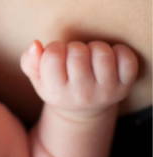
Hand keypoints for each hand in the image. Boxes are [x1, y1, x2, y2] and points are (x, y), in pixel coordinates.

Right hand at [20, 40, 138, 114]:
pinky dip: (119, 51)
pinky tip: (109, 58)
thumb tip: (35, 44)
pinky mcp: (124, 87)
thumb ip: (29, 61)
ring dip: (95, 47)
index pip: (53, 56)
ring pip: (102, 53)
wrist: (83, 111)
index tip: (57, 55)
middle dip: (74, 48)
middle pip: (78, 52)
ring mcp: (106, 91)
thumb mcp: (38, 79)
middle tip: (74, 57)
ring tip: (90, 56)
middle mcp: (82, 94)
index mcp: (57, 92)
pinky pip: (127, 59)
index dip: (54, 48)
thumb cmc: (58, 87)